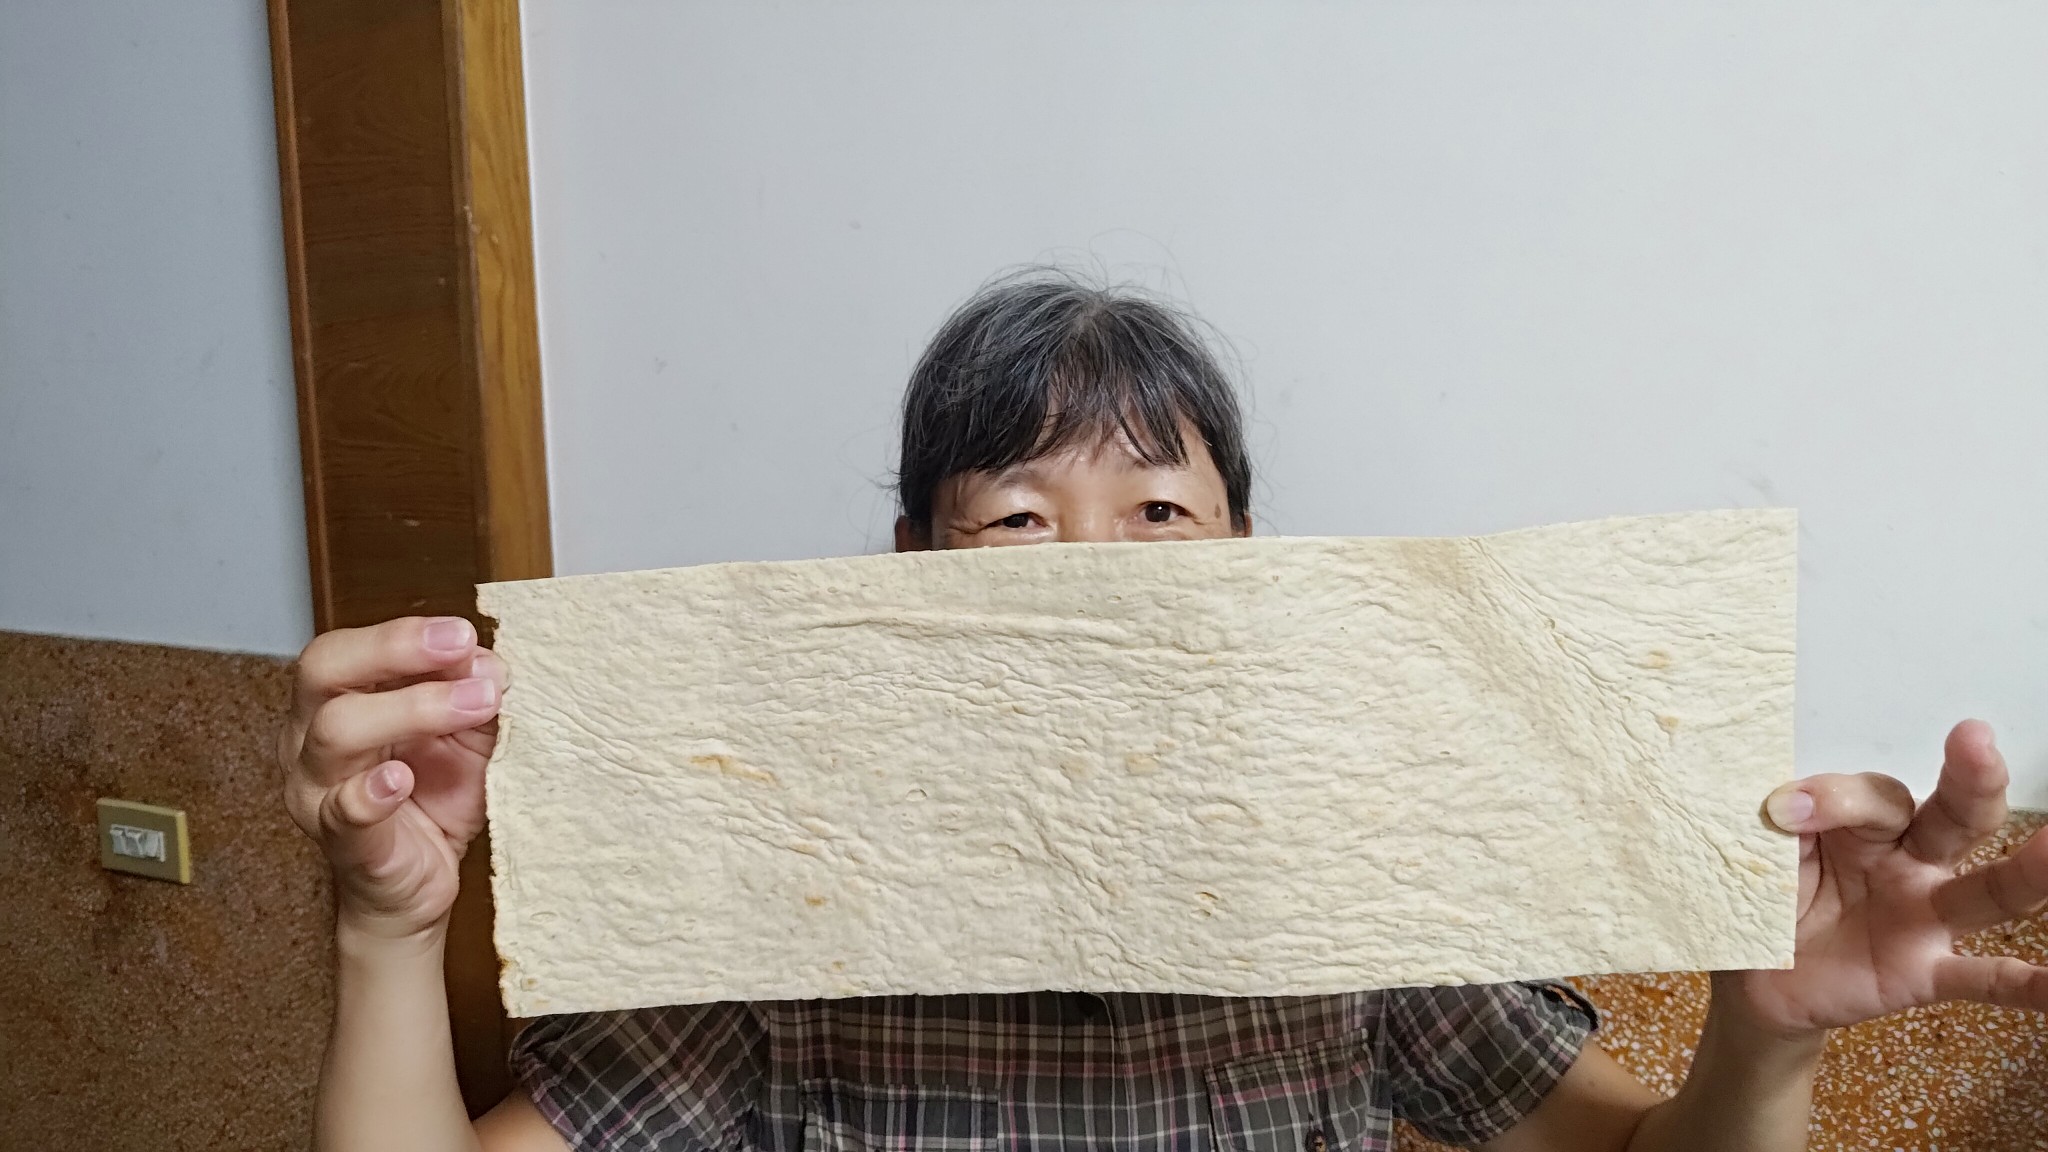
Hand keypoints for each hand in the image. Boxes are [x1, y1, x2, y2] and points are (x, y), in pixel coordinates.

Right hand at [279, 616, 507, 939]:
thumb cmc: (430, 803)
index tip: (461, 633)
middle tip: (459, 644)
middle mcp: (310, 741)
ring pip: (335, 732)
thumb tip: (488, 663)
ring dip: (412, 708)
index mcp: (335, 704)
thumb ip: (474, 698)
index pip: (345, 649)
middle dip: (394, 649)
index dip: (401, 634)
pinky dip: (371, 792)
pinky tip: (400, 777)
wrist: (417, 889)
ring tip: (474, 703)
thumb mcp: (464, 738)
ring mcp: (319, 793)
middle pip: (323, 672)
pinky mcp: (345, 844)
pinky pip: (344, 813)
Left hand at [1735, 719, 2047, 1035]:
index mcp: (1866, 822)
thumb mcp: (1762, 853)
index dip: (1834, 798)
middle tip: (1975, 741)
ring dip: (2028, 871)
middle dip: (1970, 779)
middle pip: (1953, 816)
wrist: (1753, 976)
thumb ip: (1779, 827)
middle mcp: (1910, 860)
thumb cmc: (1766, 897)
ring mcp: (1925, 915)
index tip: (1782, 810)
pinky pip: (1985, 979)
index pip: (1876, 796)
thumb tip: (1783, 806)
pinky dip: (2028, 985)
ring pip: (1989, 889)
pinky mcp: (1924, 972)